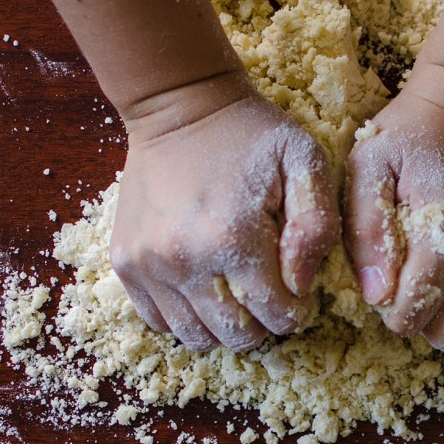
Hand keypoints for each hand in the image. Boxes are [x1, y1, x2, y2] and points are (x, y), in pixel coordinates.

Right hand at [110, 78, 339, 351]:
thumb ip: (317, 226)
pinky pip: (159, 321)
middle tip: (269, 292)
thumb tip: (301, 284)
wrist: (180, 106)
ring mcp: (148, 265)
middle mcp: (183, 259)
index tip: (298, 290)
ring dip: (225, 326)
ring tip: (237, 293)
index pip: (277, 315)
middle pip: (237, 335)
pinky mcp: (126, 263)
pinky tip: (204, 289)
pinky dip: (186, 317)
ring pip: (196, 337)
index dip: (297, 310)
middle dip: (263, 323)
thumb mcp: (305, 162)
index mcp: (232, 238)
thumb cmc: (251, 135)